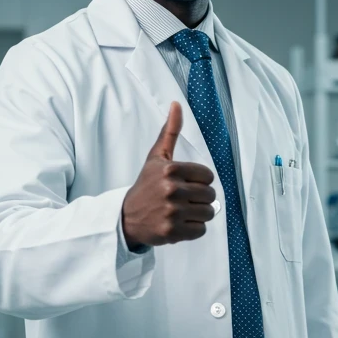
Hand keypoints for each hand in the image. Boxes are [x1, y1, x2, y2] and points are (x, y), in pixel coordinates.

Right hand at [122, 102, 216, 247]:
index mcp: (170, 170)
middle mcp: (171, 190)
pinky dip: (193, 229)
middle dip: (200, 199)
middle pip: (210, 196)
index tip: (186, 184)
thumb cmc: (146, 186)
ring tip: (182, 212)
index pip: (208, 176)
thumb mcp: (156, 158)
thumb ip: (170, 132)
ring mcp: (172, 212)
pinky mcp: (172, 232)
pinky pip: (201, 230)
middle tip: (183, 200)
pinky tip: (179, 224)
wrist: (126, 217)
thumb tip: (176, 104)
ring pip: (208, 213)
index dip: (200, 181)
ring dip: (198, 214)